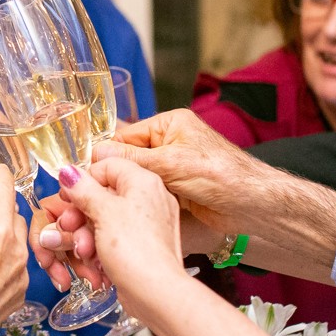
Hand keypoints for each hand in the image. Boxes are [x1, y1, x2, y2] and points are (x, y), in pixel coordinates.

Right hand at [0, 166, 26, 335]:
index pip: (5, 191)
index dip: (1, 176)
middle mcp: (16, 251)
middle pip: (15, 216)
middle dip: (2, 207)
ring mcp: (21, 274)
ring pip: (18, 242)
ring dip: (4, 235)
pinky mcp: (19, 293)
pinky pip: (16, 267)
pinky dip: (4, 261)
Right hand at [50, 159, 195, 324]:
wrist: (157, 293)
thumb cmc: (136, 251)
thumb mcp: (103, 212)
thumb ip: (83, 188)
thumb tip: (68, 171)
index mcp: (144, 181)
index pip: (107, 165)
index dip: (83, 180)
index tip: (68, 196)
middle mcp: (150, 197)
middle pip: (104, 194)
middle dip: (82, 215)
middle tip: (70, 229)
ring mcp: (149, 222)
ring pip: (107, 219)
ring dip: (88, 235)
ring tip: (84, 252)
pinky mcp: (145, 244)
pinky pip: (116, 238)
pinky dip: (102, 248)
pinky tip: (96, 263)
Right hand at [105, 110, 274, 237]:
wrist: (252, 204)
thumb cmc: (220, 175)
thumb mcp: (171, 164)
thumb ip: (132, 159)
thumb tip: (96, 152)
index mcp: (169, 124)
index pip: (126, 136)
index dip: (105, 155)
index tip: (83, 172)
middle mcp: (169, 142)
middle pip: (128, 158)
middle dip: (112, 174)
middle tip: (89, 191)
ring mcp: (172, 166)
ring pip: (136, 177)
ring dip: (123, 190)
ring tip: (102, 202)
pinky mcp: (176, 188)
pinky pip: (147, 191)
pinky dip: (137, 200)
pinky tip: (122, 210)